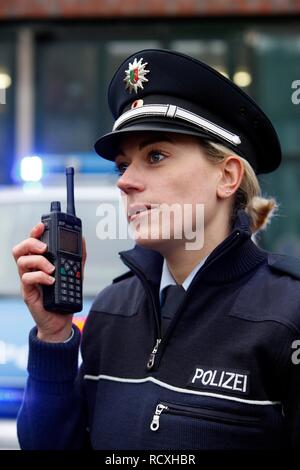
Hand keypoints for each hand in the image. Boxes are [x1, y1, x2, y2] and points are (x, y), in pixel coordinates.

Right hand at [12, 222, 86, 341]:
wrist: (60, 319)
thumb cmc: (63, 295)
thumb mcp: (74, 272)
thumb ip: (78, 256)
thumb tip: (82, 239)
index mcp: (39, 261)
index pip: (32, 242)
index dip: (34, 231)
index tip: (42, 225)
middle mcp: (31, 269)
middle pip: (20, 249)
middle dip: (31, 243)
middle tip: (45, 248)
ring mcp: (28, 280)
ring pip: (22, 261)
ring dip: (38, 261)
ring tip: (52, 269)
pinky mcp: (28, 292)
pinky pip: (27, 279)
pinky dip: (41, 277)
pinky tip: (52, 281)